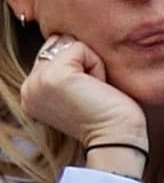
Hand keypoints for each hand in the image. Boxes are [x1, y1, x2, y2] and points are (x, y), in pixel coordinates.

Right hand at [23, 37, 146, 156]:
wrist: (117, 140)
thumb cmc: (110, 117)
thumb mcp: (78, 91)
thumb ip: (66, 69)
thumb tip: (68, 42)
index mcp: (31, 92)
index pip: (52, 53)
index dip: (79, 66)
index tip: (87, 94)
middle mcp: (28, 87)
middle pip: (59, 45)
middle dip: (83, 63)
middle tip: (93, 92)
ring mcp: (38, 81)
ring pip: (69, 45)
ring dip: (91, 64)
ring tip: (95, 90)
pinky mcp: (54, 76)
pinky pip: (80, 48)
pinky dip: (97, 65)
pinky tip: (98, 87)